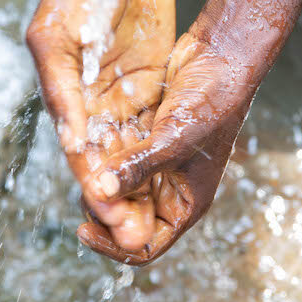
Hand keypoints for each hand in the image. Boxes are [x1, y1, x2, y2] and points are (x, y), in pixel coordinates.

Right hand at [26, 0, 175, 251]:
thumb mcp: (57, 34)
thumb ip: (61, 87)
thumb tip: (71, 138)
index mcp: (62, 88)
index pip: (76, 145)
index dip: (89, 178)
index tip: (101, 211)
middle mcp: (88, 96)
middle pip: (100, 156)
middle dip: (112, 194)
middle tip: (128, 233)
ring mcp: (117, 88)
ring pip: (124, 148)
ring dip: (133, 185)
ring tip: (144, 222)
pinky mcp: (145, 78)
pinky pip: (147, 123)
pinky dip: (151, 154)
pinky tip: (162, 182)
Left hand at [77, 21, 258, 263]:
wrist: (221, 56)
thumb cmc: (213, 103)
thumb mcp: (174, 140)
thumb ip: (138, 168)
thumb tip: (101, 193)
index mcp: (186, 204)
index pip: (146, 245)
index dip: (114, 244)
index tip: (83, 230)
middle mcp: (170, 189)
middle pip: (127, 218)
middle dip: (103, 210)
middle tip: (81, 192)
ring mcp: (157, 164)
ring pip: (119, 187)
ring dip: (99, 183)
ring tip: (81, 169)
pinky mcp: (146, 139)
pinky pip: (117, 158)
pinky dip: (102, 158)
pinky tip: (85, 147)